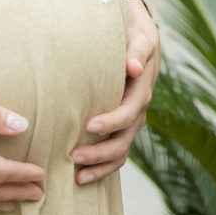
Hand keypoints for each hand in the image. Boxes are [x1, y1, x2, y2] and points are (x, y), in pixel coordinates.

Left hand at [72, 0, 160, 183]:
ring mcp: (130, 123)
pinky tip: (81, 177)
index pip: (130, 111)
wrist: (135, 41)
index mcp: (141, 89)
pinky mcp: (121, 129)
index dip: (113, 121)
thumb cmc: (131, 36)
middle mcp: (138, 110)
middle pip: (124, 139)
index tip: (90, 125)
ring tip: (77, 176)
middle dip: (100, 152)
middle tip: (73, 155)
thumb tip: (133, 67)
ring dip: (100, 166)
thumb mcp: (137, 37)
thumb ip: (135, 50)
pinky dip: (101, 169)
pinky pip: (116, 155)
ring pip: (120, 152)